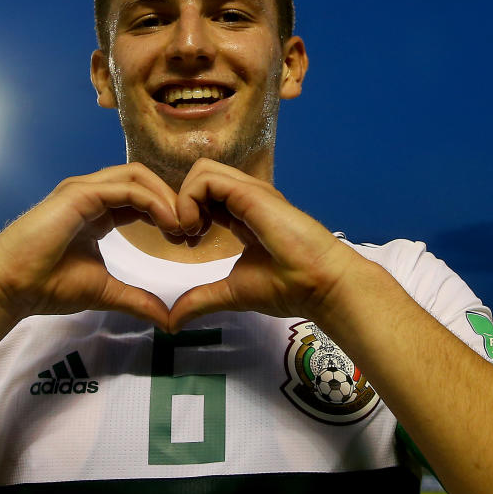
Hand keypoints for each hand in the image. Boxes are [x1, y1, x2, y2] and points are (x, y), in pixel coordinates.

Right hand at [0, 163, 182, 328]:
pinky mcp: (79, 193)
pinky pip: (126, 187)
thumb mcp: (104, 291)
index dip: (168, 212)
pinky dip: (152, 200)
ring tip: (185, 225)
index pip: (141, 198)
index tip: (189, 238)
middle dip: (173, 199)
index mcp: (97, 211)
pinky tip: (168, 222)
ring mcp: (84, 190)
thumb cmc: (46, 286)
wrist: (10, 287)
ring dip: (167, 197)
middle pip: (144, 180)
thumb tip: (167, 319)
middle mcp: (91, 194)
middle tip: (194, 228)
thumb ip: (136, 299)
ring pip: (137, 176)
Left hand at [168, 159, 367, 330]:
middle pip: (200, 176)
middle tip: (182, 236)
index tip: (186, 244)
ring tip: (190, 232)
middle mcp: (245, 198)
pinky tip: (196, 230)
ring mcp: (249, 192)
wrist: (319, 285)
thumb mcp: (231, 293)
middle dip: (179, 202)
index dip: (186, 214)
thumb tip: (173, 322)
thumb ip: (201, 300)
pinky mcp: (250, 193)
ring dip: (183, 200)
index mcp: (242, 215)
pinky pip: (206, 180)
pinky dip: (189, 201)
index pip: (205, 196)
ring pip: (201, 171)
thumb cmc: (287, 287)